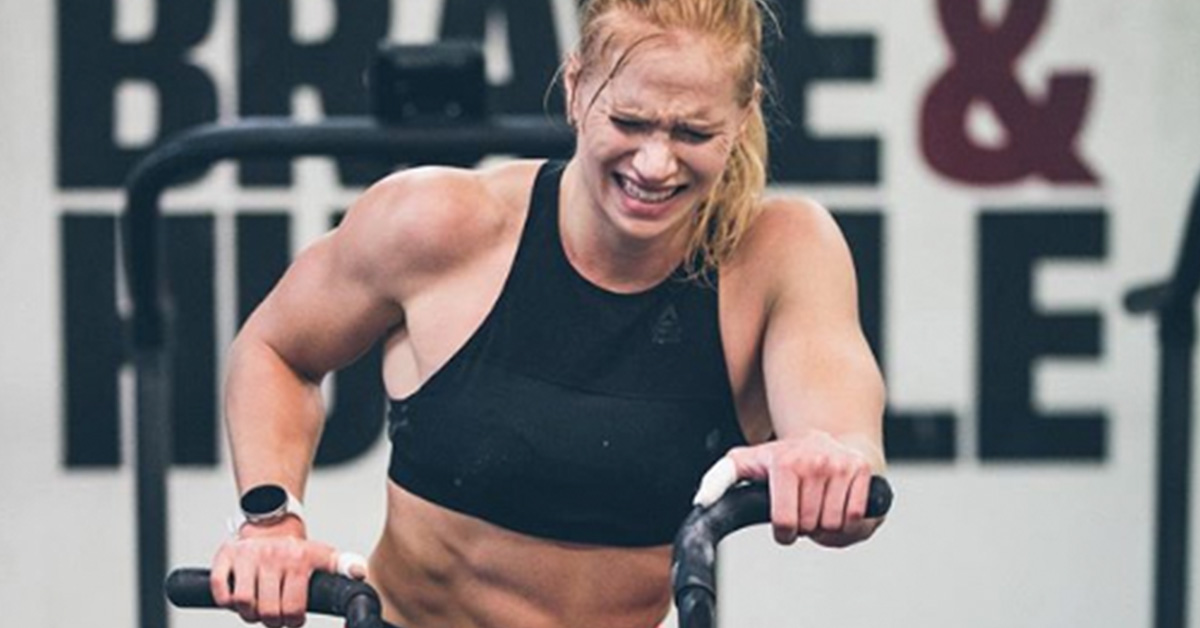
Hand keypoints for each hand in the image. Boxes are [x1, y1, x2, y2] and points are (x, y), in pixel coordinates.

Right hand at [210, 517, 364, 626]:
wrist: (270, 525)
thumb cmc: (295, 550)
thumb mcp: (323, 555)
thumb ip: (343, 565)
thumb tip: (360, 572)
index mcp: (298, 559)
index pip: (294, 607)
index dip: (293, 620)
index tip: (293, 618)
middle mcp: (272, 556)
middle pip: (268, 610)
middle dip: (272, 620)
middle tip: (274, 616)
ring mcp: (247, 556)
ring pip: (244, 603)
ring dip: (249, 613)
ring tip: (258, 607)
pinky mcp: (226, 556)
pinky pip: (221, 590)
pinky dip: (227, 601)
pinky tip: (238, 598)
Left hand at [695, 431, 883, 547]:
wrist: (829, 436)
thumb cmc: (786, 457)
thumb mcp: (748, 461)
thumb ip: (719, 479)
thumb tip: (701, 501)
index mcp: (784, 462)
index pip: (786, 523)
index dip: (785, 533)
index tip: (785, 525)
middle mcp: (813, 461)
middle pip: (810, 526)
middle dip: (807, 527)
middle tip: (805, 511)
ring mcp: (840, 465)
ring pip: (835, 526)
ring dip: (828, 527)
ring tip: (820, 508)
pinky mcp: (862, 471)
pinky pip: (857, 518)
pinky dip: (849, 523)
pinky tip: (838, 507)